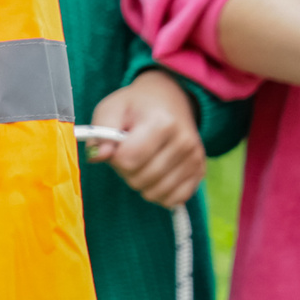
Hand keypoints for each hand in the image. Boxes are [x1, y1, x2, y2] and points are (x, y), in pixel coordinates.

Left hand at [86, 70, 204, 206]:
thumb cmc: (136, 106)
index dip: (113, 157)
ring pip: (155, 192)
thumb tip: (99, 156)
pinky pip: (173, 199)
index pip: (128, 159)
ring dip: (140, 182)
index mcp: (162, 123)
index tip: (116, 145)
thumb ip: (101, 133)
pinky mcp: (199, 172)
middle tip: (129, 151)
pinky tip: (154, 176)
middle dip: (125, 170)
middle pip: (140, 178)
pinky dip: (158, 193)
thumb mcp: (111, 109)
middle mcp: (184, 143)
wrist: (170, 99)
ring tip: (142, 160)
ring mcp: (195, 159)